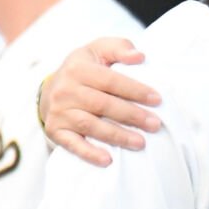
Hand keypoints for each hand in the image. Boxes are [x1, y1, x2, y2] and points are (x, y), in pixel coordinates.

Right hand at [42, 39, 160, 166]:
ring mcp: (59, 112)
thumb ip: (119, 48)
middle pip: (103, 104)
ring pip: (91, 125)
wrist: (50, 89)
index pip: (110, 80)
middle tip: (155, 124)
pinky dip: (89, 153)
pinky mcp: (56, 131)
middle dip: (131, 115)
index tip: (157, 100)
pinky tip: (108, 160)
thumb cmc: (84, 69)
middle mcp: (65, 90)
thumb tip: (139, 56)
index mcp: (78, 68)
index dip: (135, 90)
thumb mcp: (98, 50)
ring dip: (117, 136)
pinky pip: (72, 144)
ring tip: (141, 143)